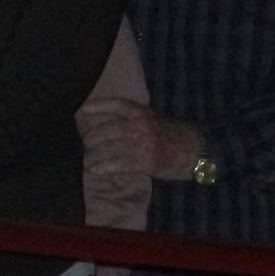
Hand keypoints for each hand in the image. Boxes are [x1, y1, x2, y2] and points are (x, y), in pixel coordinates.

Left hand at [77, 98, 201, 180]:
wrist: (192, 151)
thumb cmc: (167, 134)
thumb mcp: (150, 119)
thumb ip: (130, 118)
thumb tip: (102, 122)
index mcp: (142, 112)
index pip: (116, 105)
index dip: (98, 106)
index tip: (82, 110)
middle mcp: (141, 125)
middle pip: (108, 130)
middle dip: (90, 139)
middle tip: (81, 145)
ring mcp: (143, 143)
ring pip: (111, 148)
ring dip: (93, 156)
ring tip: (84, 160)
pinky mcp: (146, 161)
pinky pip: (119, 164)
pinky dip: (104, 167)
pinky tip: (94, 170)